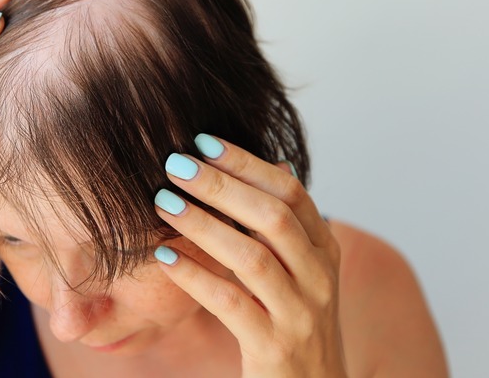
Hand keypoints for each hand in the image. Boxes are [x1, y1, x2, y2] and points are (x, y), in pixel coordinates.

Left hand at [153, 134, 346, 376]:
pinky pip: (230, 303)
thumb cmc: (296, 322)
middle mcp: (320, 278)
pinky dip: (194, 276)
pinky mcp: (274, 347)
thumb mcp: (305, 270)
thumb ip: (291, 224)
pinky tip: (163, 256)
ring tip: (163, 202)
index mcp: (325, 251)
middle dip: (221, 185)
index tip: (203, 141)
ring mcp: (300, 314)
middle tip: (175, 164)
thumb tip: (277, 165)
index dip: (247, 164)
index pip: (290, 193)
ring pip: (251, 257)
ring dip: (203, 224)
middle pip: (272, 218)